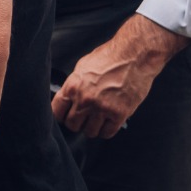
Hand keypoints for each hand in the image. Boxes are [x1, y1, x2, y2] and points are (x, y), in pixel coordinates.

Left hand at [51, 16, 184, 138]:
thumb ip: (74, 85)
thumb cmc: (109, 58)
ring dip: (92, 128)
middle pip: (72, 124)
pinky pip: (107, 133)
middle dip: (76, 123)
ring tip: (96, 121)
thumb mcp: (82, 68)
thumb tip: (68, 97)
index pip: (56, 111)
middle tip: (83, 119)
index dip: (60, 116)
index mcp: (73, 87)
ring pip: (90, 132)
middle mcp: (85, 100)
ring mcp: (102, 108)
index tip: (65, 116)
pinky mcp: (119, 114)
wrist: (133, 57)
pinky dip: (106, 131)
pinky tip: (108, 123)